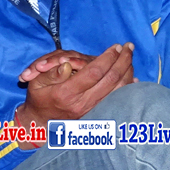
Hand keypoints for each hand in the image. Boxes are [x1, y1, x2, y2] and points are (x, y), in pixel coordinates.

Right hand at [19, 44, 134, 138]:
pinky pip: (118, 100)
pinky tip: (132, 77)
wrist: (41, 123)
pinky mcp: (97, 114)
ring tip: (130, 57)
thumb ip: (51, 73)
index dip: (108, 58)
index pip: (94, 72)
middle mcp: (83, 103)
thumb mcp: (37, 83)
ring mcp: (92, 110)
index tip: (115, 47)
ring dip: (128, 71)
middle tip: (128, 47)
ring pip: (119, 90)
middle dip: (122, 61)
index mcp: (66, 93)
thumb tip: (67, 64)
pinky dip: (127, 88)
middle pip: (111, 79)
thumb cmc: (39, 98)